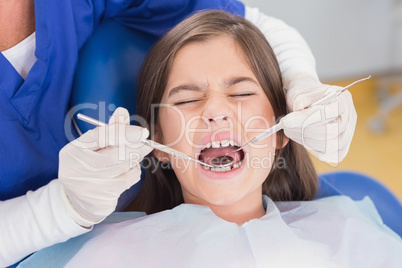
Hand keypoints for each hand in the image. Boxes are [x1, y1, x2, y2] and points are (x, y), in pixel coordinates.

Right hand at [59, 108, 151, 226]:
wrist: (76, 199)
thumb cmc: (87, 165)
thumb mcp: (92, 146)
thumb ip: (109, 129)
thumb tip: (122, 112)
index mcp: (72, 151)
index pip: (99, 137)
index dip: (123, 133)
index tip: (143, 132)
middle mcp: (77, 170)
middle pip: (114, 154)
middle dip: (136, 146)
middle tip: (147, 142)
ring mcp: (88, 186)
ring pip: (123, 167)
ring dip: (136, 158)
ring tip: (137, 153)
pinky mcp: (101, 199)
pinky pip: (127, 180)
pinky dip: (134, 171)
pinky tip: (130, 168)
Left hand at [282, 75, 356, 162]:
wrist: (306, 102)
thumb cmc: (304, 95)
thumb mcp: (299, 93)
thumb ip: (300, 100)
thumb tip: (298, 108)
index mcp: (343, 98)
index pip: (330, 113)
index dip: (308, 119)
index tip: (287, 120)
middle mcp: (349, 116)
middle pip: (332, 131)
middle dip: (305, 131)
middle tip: (286, 126)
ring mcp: (347, 132)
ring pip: (330, 145)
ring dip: (306, 140)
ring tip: (291, 130)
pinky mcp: (340, 145)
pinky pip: (330, 155)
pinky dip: (314, 149)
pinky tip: (302, 139)